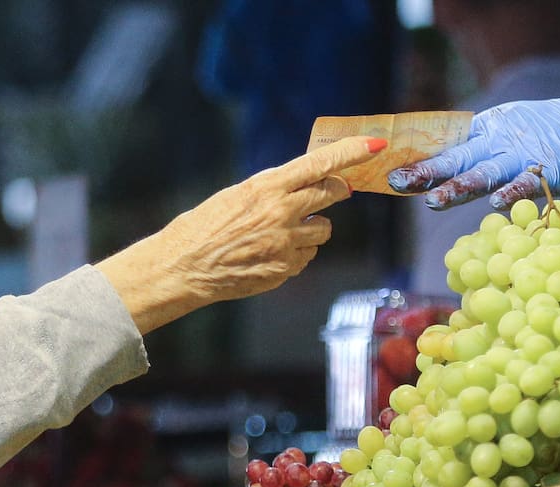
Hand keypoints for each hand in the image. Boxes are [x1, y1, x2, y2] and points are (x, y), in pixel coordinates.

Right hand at [96, 135, 386, 333]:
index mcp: (266, 187)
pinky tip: (270, 254)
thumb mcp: (237, 194)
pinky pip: (307, 257)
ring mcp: (285, 244)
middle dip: (335, 190)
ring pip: (323, 230)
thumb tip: (311, 182)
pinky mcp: (284, 269)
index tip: (376, 143)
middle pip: (331, 193)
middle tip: (332, 190)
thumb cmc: (205, 227)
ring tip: (281, 232)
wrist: (183, 267)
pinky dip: (296, 254)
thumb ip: (275, 188)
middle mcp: (280, 212)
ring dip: (312, 228)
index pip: (319, 164)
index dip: (352, 152)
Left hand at [387, 94, 559, 209]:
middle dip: (427, 172)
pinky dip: (512, 192)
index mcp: (485, 131)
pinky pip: (527, 183)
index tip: (391, 173)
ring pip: (486, 172)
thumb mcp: (505, 132)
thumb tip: (438, 171)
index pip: (446, 146)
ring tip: (434, 201)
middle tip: (399, 183)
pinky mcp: (548, 170)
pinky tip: (495, 204)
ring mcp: (522, 155)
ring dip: (459, 186)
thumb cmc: (545, 134)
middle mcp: (498, 141)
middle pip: (458, 158)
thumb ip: (476, 150)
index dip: (419, 159)